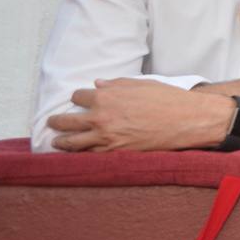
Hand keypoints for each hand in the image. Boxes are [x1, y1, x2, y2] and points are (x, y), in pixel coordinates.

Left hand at [48, 78, 231, 151]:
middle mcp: (101, 118)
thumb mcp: (141, 84)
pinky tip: (77, 153)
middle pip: (68, 122)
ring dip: (61, 141)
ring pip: (73, 143)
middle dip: (58, 121)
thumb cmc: (167, 99)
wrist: (187, 120)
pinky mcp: (116, 153)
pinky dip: (82, 154)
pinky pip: (91, 155)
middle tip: (52, 122)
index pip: (78, 97)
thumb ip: (116, 84)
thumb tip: (98, 84)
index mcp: (106, 97)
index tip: (79, 99)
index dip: (78, 98)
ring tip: (55, 142)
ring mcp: (107, 138)